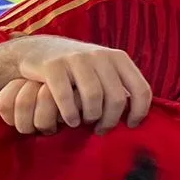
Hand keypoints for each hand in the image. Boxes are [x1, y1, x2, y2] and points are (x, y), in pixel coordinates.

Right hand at [0, 37, 151, 134]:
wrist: (38, 49)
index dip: (140, 111)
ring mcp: (76, 59)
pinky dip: (70, 114)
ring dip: (90, 117)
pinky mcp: (52, 66)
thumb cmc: (77, 68)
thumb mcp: (103, 69)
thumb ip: (120, 84)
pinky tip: (70, 120)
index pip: (141, 88)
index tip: (132, 125)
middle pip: (117, 98)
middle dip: (111, 120)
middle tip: (101, 130)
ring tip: (84, 124)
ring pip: (93, 98)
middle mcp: (100, 56)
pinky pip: (65, 96)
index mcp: (118, 58)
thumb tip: (139, 113)